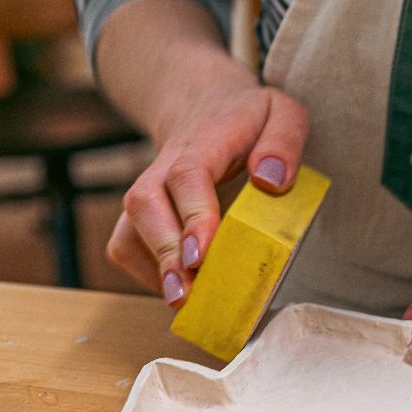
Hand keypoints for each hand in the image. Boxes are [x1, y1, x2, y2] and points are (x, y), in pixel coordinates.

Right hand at [106, 84, 307, 305]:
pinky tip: (182, 289)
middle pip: (146, 205)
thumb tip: (271, 180)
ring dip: (153, 270)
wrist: (207, 109)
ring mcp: (148, 191)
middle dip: (164, 253)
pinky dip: (147, 273)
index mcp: (204, 141)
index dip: (193, 215)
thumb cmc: (250, 121)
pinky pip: (127, 246)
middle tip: (187, 293)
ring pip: (130, 230)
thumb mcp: (283, 113)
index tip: (201, 253)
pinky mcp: (139, 215)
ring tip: (183, 303)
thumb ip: (284, 141)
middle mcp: (163, 167)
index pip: (188, 175)